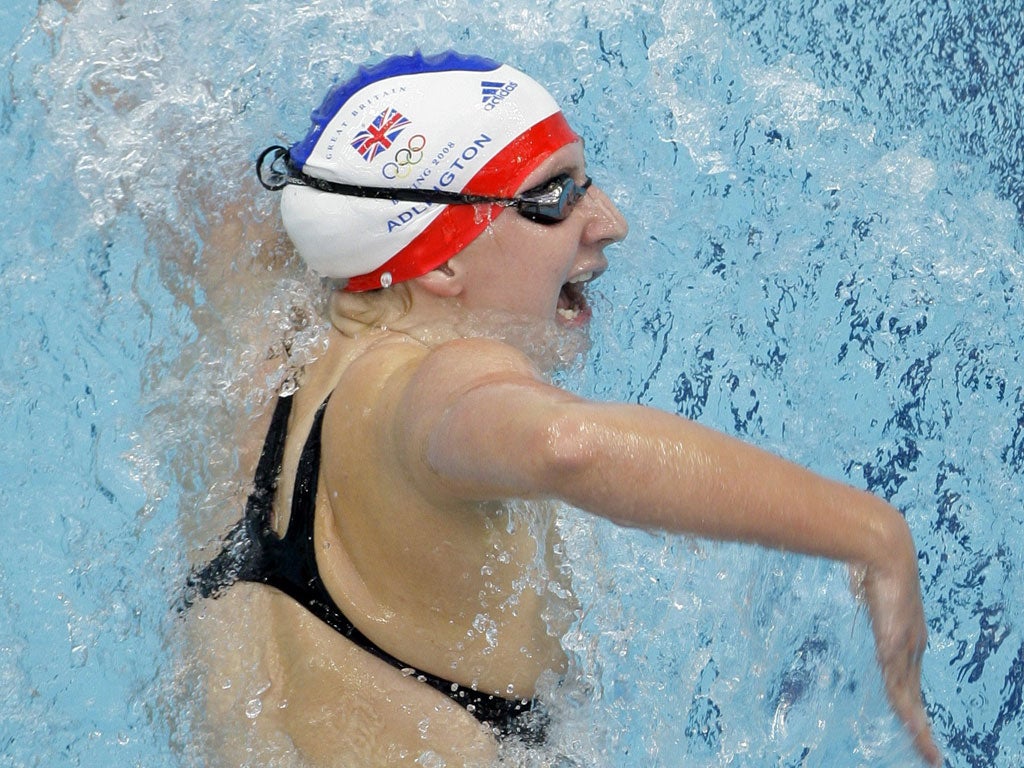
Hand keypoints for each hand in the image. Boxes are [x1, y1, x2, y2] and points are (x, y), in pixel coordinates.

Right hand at [855, 527, 941, 766]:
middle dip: (920, 724)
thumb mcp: (868, 582)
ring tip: (926, 752)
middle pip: (914, 692)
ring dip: (918, 728)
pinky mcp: (894, 646)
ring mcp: (905, 646)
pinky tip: (911, 728)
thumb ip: (864, 588)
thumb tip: (856, 581)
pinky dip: (907, 712)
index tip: (914, 718)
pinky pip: (900, 688)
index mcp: (905, 631)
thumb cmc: (872, 560)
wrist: (884, 549)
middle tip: (929, 752)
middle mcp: (911, 643)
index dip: (910, 697)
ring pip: (910, 697)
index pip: (908, 673)